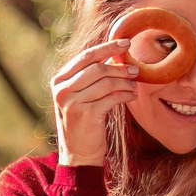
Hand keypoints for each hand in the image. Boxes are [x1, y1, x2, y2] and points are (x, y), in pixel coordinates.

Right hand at [48, 39, 143, 165]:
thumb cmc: (83, 122)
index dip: (107, 48)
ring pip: (106, 82)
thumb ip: (90, 77)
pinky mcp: (87, 115)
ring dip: (125, 82)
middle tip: (136, 70)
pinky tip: (131, 96)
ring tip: (134, 86)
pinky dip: (125, 94)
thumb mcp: (79, 96)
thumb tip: (114, 55)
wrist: (78, 153)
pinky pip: (112, 97)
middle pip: (97, 68)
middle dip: (120, 67)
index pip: (85, 57)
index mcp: (59, 81)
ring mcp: (73, 103)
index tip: (125, 42)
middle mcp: (62, 90)